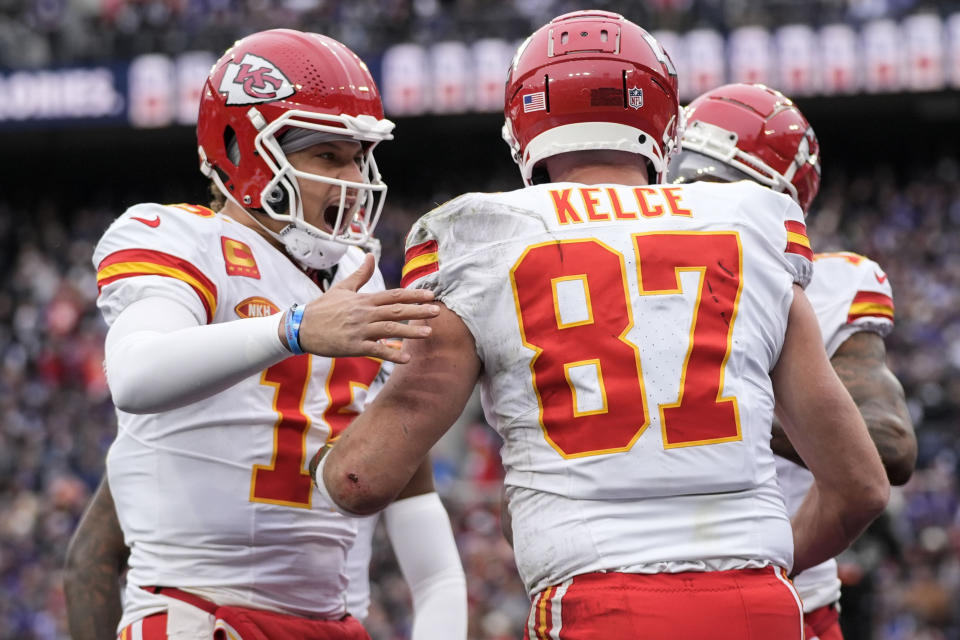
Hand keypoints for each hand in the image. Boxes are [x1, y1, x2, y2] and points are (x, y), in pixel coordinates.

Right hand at [296, 253, 439, 362]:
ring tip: (429, 333)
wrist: (301, 327)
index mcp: (364, 299)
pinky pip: (376, 350)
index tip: (431, 295)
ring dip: (410, 332)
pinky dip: (391, 354)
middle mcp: (364, 313)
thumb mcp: (342, 288)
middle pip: (396, 311)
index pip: (394, 295)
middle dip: (418, 311)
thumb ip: (360, 274)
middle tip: (437, 311)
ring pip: (389, 329)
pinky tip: (406, 358)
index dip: (413, 295)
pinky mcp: (353, 346)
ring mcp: (359, 330)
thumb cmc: (323, 308)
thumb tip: (371, 256)